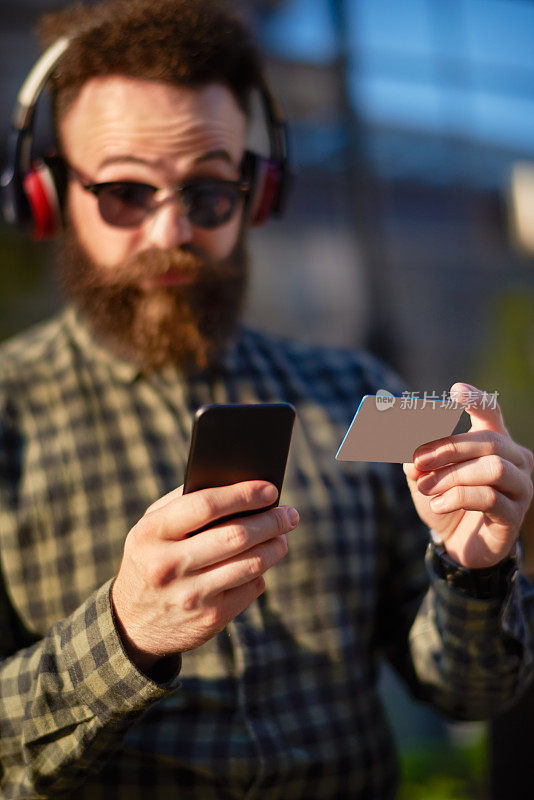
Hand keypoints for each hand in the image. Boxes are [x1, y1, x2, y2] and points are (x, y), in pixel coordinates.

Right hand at [111, 481, 298, 670]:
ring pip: (252, 563)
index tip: (270, 490)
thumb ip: (184, 503)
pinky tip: (261, 563)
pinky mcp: (211, 619)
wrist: (132, 624)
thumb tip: (238, 483)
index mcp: (152, 533)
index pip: (206, 506)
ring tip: (282, 536)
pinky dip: (261, 572)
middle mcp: (168, 566)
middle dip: (271, 521)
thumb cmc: (151, 559)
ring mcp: (190, 595)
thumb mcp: (151, 529)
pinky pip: (251, 587)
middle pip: (236, 535)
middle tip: (289, 514)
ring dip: (275, 546)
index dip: (243, 495)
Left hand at [403, 382, 533, 568]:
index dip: (477, 400)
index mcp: (494, 442)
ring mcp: (519, 488)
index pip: (492, 413)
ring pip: (493, 467)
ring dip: (452, 475)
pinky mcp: (514, 516)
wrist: (457, 544)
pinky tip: (437, 505)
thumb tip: (407, 447)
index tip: (455, 391)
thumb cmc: (444, 501)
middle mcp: (515, 461)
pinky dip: (457, 498)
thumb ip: (416, 458)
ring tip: (426, 488)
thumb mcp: (424, 476)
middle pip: (488, 440)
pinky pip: (489, 498)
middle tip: (417, 459)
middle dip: (449, 447)